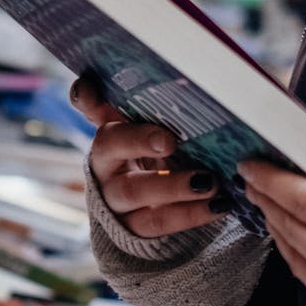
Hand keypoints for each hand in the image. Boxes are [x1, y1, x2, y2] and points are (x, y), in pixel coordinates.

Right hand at [71, 75, 228, 237]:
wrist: (159, 213)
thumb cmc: (166, 161)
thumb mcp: (165, 134)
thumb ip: (168, 110)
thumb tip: (192, 76)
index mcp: (111, 130)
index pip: (88, 103)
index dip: (87, 95)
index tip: (93, 88)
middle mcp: (104, 162)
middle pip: (110, 145)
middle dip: (139, 141)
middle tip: (169, 141)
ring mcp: (113, 198)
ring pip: (133, 191)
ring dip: (172, 185)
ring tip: (208, 182)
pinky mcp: (131, 229)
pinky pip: (156, 222)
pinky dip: (190, 214)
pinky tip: (218, 205)